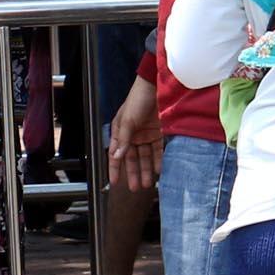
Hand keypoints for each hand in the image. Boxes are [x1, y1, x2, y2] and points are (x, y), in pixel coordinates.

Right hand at [108, 76, 162, 194]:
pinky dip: (158, 161)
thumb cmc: (138, 98)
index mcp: (120, 131)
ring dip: (146, 170)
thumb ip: (123, 139)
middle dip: (133, 173)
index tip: (114, 182)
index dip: (114, 168)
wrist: (158, 87)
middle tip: (135, 187)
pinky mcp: (160, 133)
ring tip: (147, 183)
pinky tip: (159, 170)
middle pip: (132, 158)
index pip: (116, 154)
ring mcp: (146, 134)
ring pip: (145, 157)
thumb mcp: (127, 119)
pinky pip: (159, 151)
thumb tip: (117, 155)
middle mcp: (133, 134)